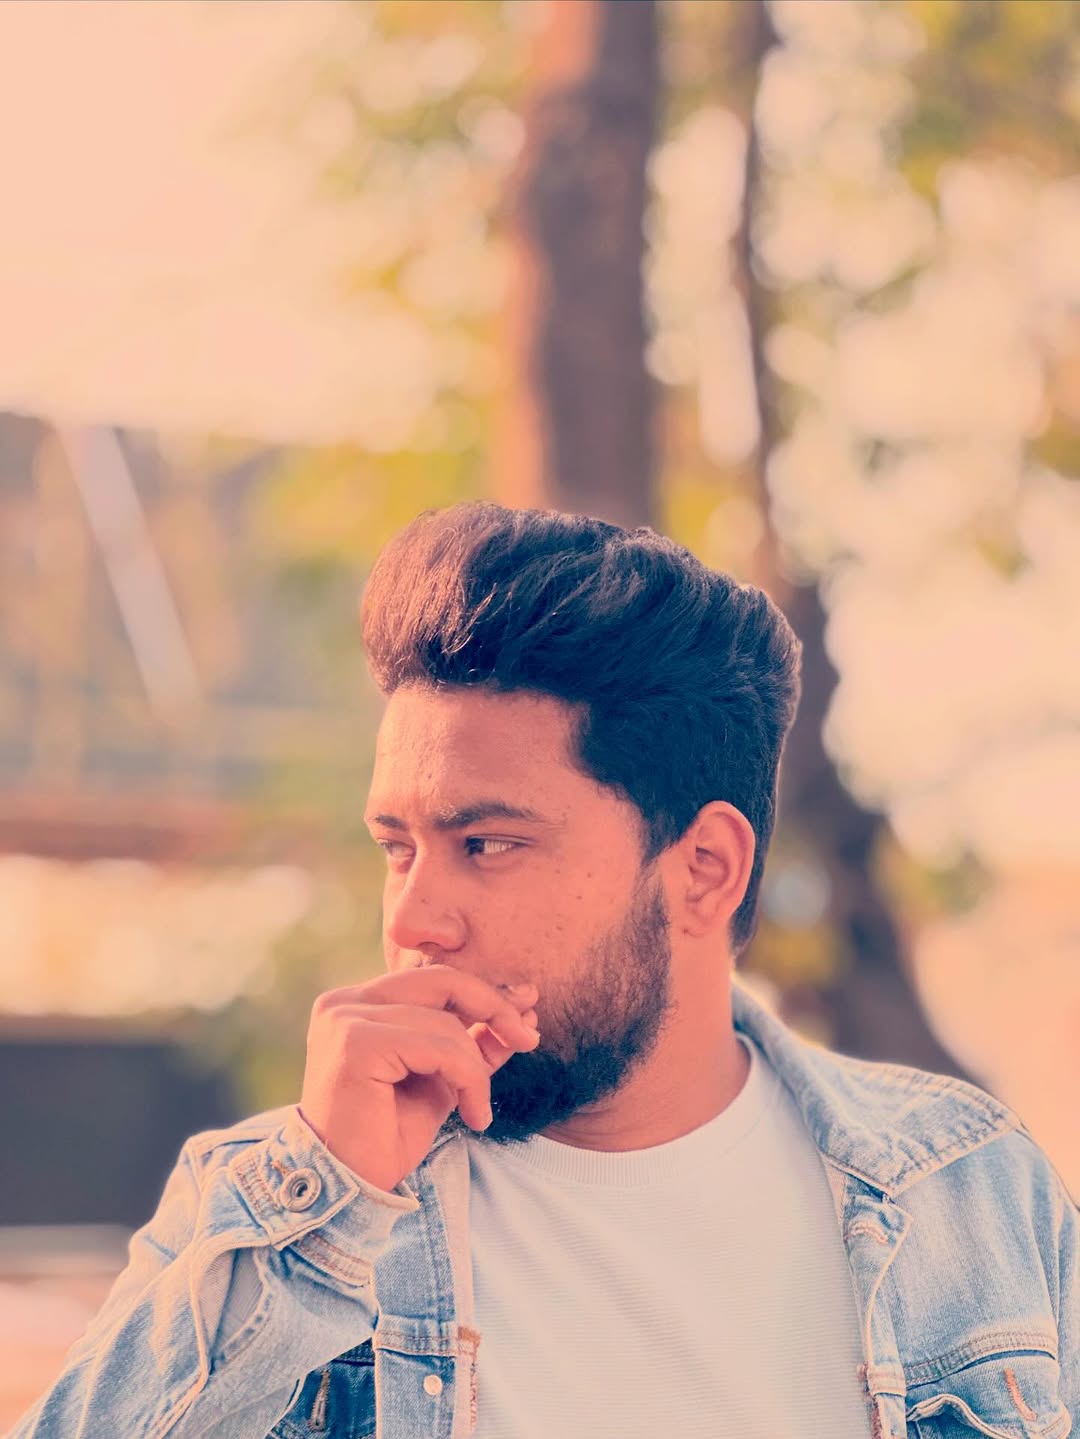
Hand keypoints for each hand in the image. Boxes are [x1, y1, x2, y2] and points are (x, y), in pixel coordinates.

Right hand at [298, 964, 539, 1192]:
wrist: (349, 1189)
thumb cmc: (387, 1137)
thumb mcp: (442, 1080)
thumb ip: (473, 1041)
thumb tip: (524, 1005)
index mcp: (359, 1004)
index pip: (435, 981)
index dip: (485, 995)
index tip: (528, 1014)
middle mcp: (346, 1002)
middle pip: (442, 981)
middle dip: (495, 1007)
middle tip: (529, 1039)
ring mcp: (346, 1019)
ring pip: (445, 1022)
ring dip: (476, 1069)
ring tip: (479, 1110)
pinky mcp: (356, 1043)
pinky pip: (438, 1047)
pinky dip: (469, 1079)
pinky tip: (474, 1116)